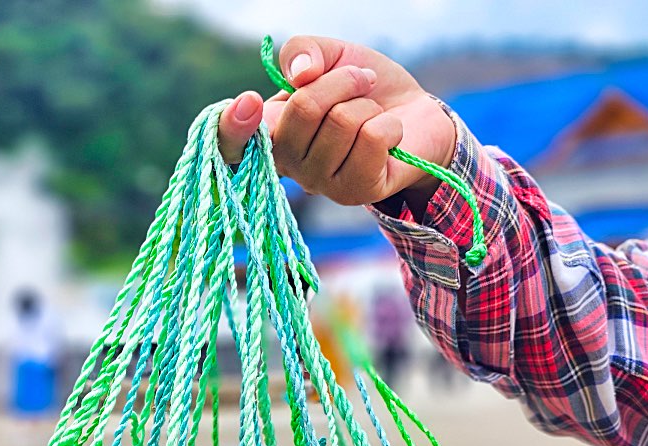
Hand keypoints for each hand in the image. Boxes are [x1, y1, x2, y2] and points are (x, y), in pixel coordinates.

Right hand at [218, 35, 456, 206]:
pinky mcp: (354, 192)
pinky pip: (371, 140)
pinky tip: (388, 135)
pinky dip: (389, 124)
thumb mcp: (331, 55)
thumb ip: (304, 51)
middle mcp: (287, 164)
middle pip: (303, 109)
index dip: (232, 126)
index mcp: (271, 132)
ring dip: (368, 104)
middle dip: (342, 81)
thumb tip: (300, 74)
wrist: (415, 114)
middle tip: (359, 84)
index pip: (232, 142)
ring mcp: (319, 182)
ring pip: (342, 122)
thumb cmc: (365, 88)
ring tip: (371, 113)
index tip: (247, 102)